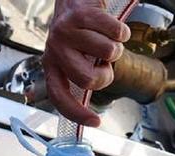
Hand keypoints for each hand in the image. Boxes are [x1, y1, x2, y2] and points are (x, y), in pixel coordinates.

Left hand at [43, 0, 130, 126]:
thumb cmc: (78, 32)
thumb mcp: (73, 58)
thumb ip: (81, 78)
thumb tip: (90, 109)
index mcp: (52, 65)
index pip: (59, 96)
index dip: (76, 112)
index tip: (95, 121)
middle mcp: (55, 49)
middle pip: (88, 79)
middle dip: (105, 74)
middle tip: (104, 64)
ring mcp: (66, 31)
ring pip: (107, 53)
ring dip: (115, 48)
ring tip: (106, 40)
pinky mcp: (81, 14)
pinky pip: (116, 32)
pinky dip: (121, 32)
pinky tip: (114, 29)